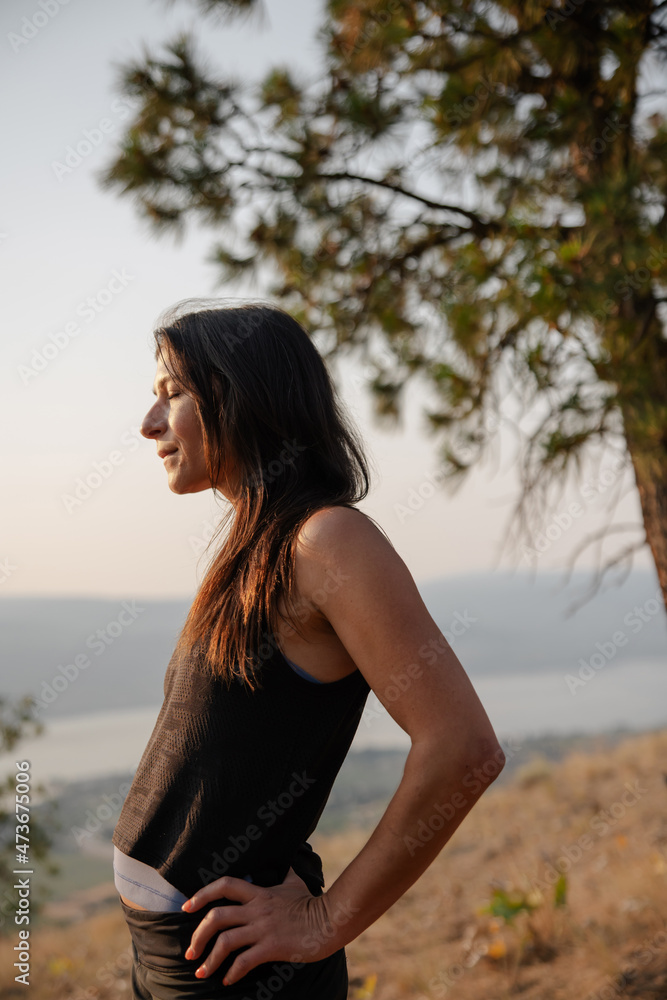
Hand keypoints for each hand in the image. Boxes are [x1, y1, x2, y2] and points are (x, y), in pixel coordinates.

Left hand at [181, 867, 336, 984]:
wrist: (330, 920)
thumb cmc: (312, 903)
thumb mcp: (295, 882)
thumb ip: (285, 874)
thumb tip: (287, 862)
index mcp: (259, 893)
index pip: (224, 886)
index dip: (202, 894)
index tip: (187, 907)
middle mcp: (256, 910)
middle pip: (216, 917)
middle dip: (198, 936)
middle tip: (190, 952)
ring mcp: (263, 929)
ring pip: (225, 942)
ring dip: (209, 960)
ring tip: (202, 973)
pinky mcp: (272, 947)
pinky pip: (244, 961)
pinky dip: (231, 973)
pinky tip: (228, 980)